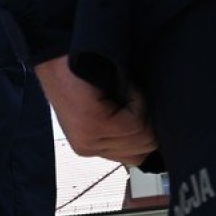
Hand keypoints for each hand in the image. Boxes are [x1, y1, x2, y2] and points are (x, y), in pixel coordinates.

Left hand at [35, 56, 156, 164]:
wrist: (58, 57)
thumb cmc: (84, 77)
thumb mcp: (106, 109)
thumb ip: (124, 126)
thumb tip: (157, 131)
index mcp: (90, 148)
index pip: (137, 157)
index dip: (148, 132)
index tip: (142, 110)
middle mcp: (88, 149)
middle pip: (144, 149)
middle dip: (148, 121)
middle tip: (132, 98)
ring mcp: (89, 140)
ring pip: (143, 136)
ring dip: (142, 109)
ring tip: (126, 92)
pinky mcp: (93, 126)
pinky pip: (135, 122)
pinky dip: (137, 101)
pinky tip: (125, 88)